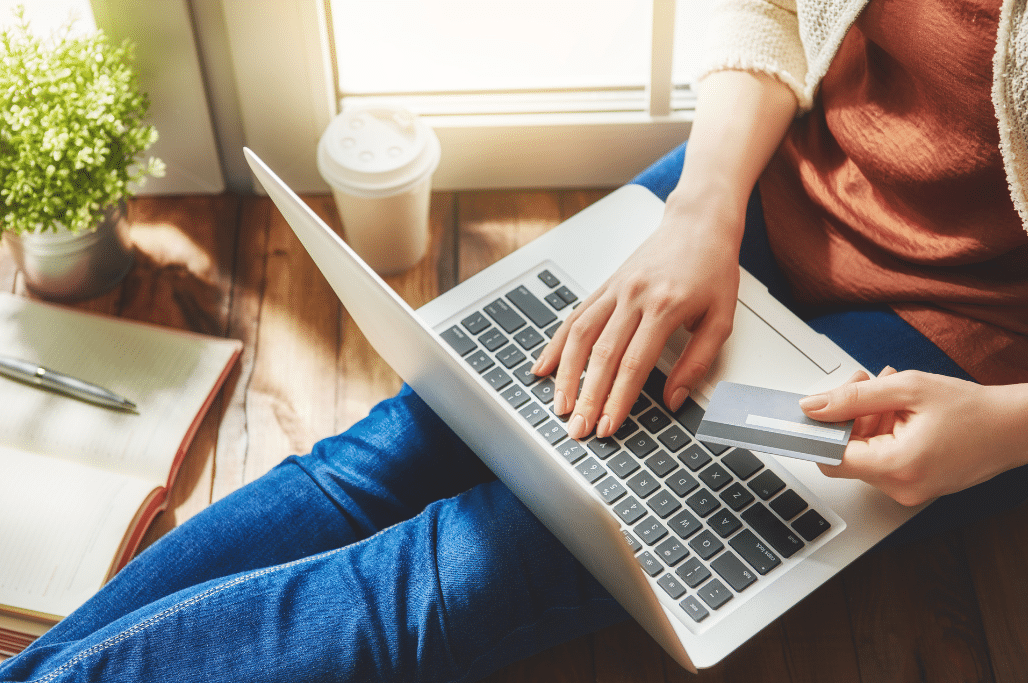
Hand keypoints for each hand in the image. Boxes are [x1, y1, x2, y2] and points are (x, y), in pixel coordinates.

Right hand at [531, 199, 742, 439]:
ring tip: (560, 405)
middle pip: (602, 356)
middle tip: (578, 428)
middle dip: (588, 398)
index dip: (618, 399)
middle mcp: (634, 297)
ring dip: (566, 375)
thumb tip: (674, 399)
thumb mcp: (721, 318)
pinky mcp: (605, 286)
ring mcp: (615, 290)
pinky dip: (557, 344)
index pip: (634, 364)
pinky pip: (575, 317)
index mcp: (665, 307)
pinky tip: (545, 366)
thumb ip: (697, 362)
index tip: (609, 426)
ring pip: (580, 337)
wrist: (698, 222)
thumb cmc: (713, 267)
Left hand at [800, 368, 1027, 505]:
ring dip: (867, 421)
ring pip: (864, 454)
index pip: (831, 457)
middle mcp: (899, 488)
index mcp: (896, 467)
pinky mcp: (914, 486)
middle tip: (865, 384)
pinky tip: (900, 410)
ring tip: (890, 393)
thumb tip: (813, 406)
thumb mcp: (907, 389)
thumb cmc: (973, 409)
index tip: (813, 411)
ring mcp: (907, 491)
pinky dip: (883, 433)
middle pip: (846, 454)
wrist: (1016, 428)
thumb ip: (854, 397)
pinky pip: (883, 460)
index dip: (819, 431)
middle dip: (848, 416)